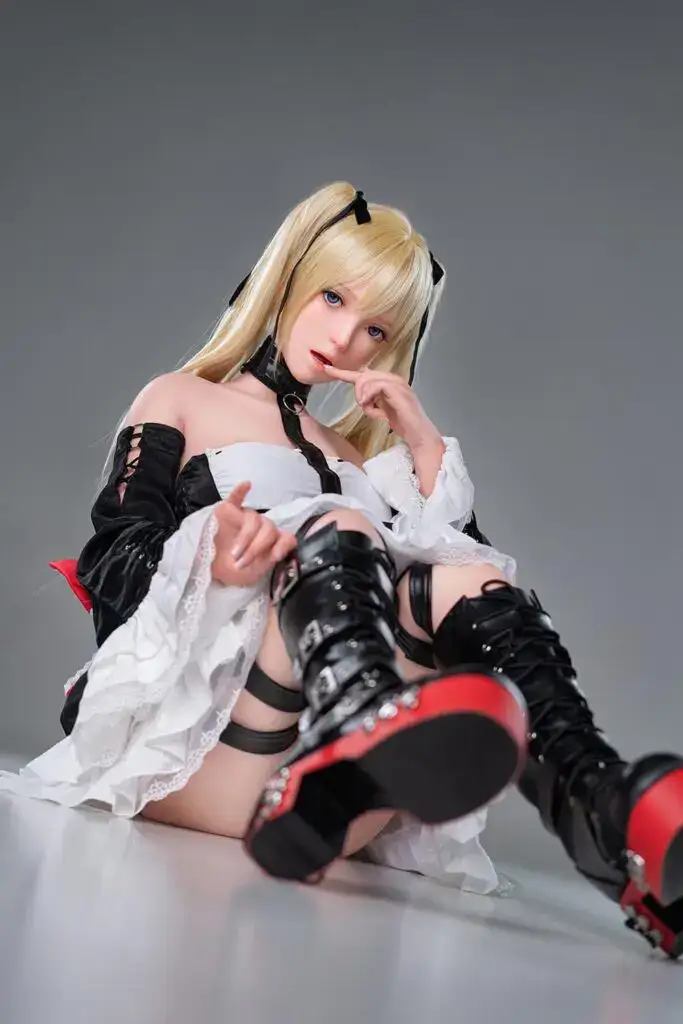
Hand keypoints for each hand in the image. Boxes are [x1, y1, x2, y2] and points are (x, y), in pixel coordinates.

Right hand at [211, 482, 297, 587]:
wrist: (210, 569)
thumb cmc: (234, 570)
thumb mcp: (253, 572)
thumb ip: (268, 561)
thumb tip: (276, 553)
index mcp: (272, 541)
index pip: (286, 537)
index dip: (283, 546)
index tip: (274, 556)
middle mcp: (262, 526)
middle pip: (268, 529)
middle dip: (256, 548)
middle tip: (242, 563)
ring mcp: (246, 516)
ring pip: (253, 520)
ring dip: (245, 539)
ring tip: (234, 554)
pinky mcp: (228, 510)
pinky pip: (235, 498)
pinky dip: (240, 491)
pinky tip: (246, 485)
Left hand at [322, 364, 441, 448]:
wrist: (418, 433)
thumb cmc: (402, 422)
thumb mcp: (382, 408)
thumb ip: (372, 398)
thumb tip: (361, 390)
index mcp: (388, 381)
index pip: (363, 374)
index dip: (343, 372)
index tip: (326, 369)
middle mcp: (393, 379)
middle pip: (363, 375)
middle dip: (358, 390)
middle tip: (364, 405)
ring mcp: (397, 383)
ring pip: (367, 379)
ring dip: (363, 395)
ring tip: (369, 408)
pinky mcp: (398, 391)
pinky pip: (376, 386)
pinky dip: (370, 397)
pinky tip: (371, 407)